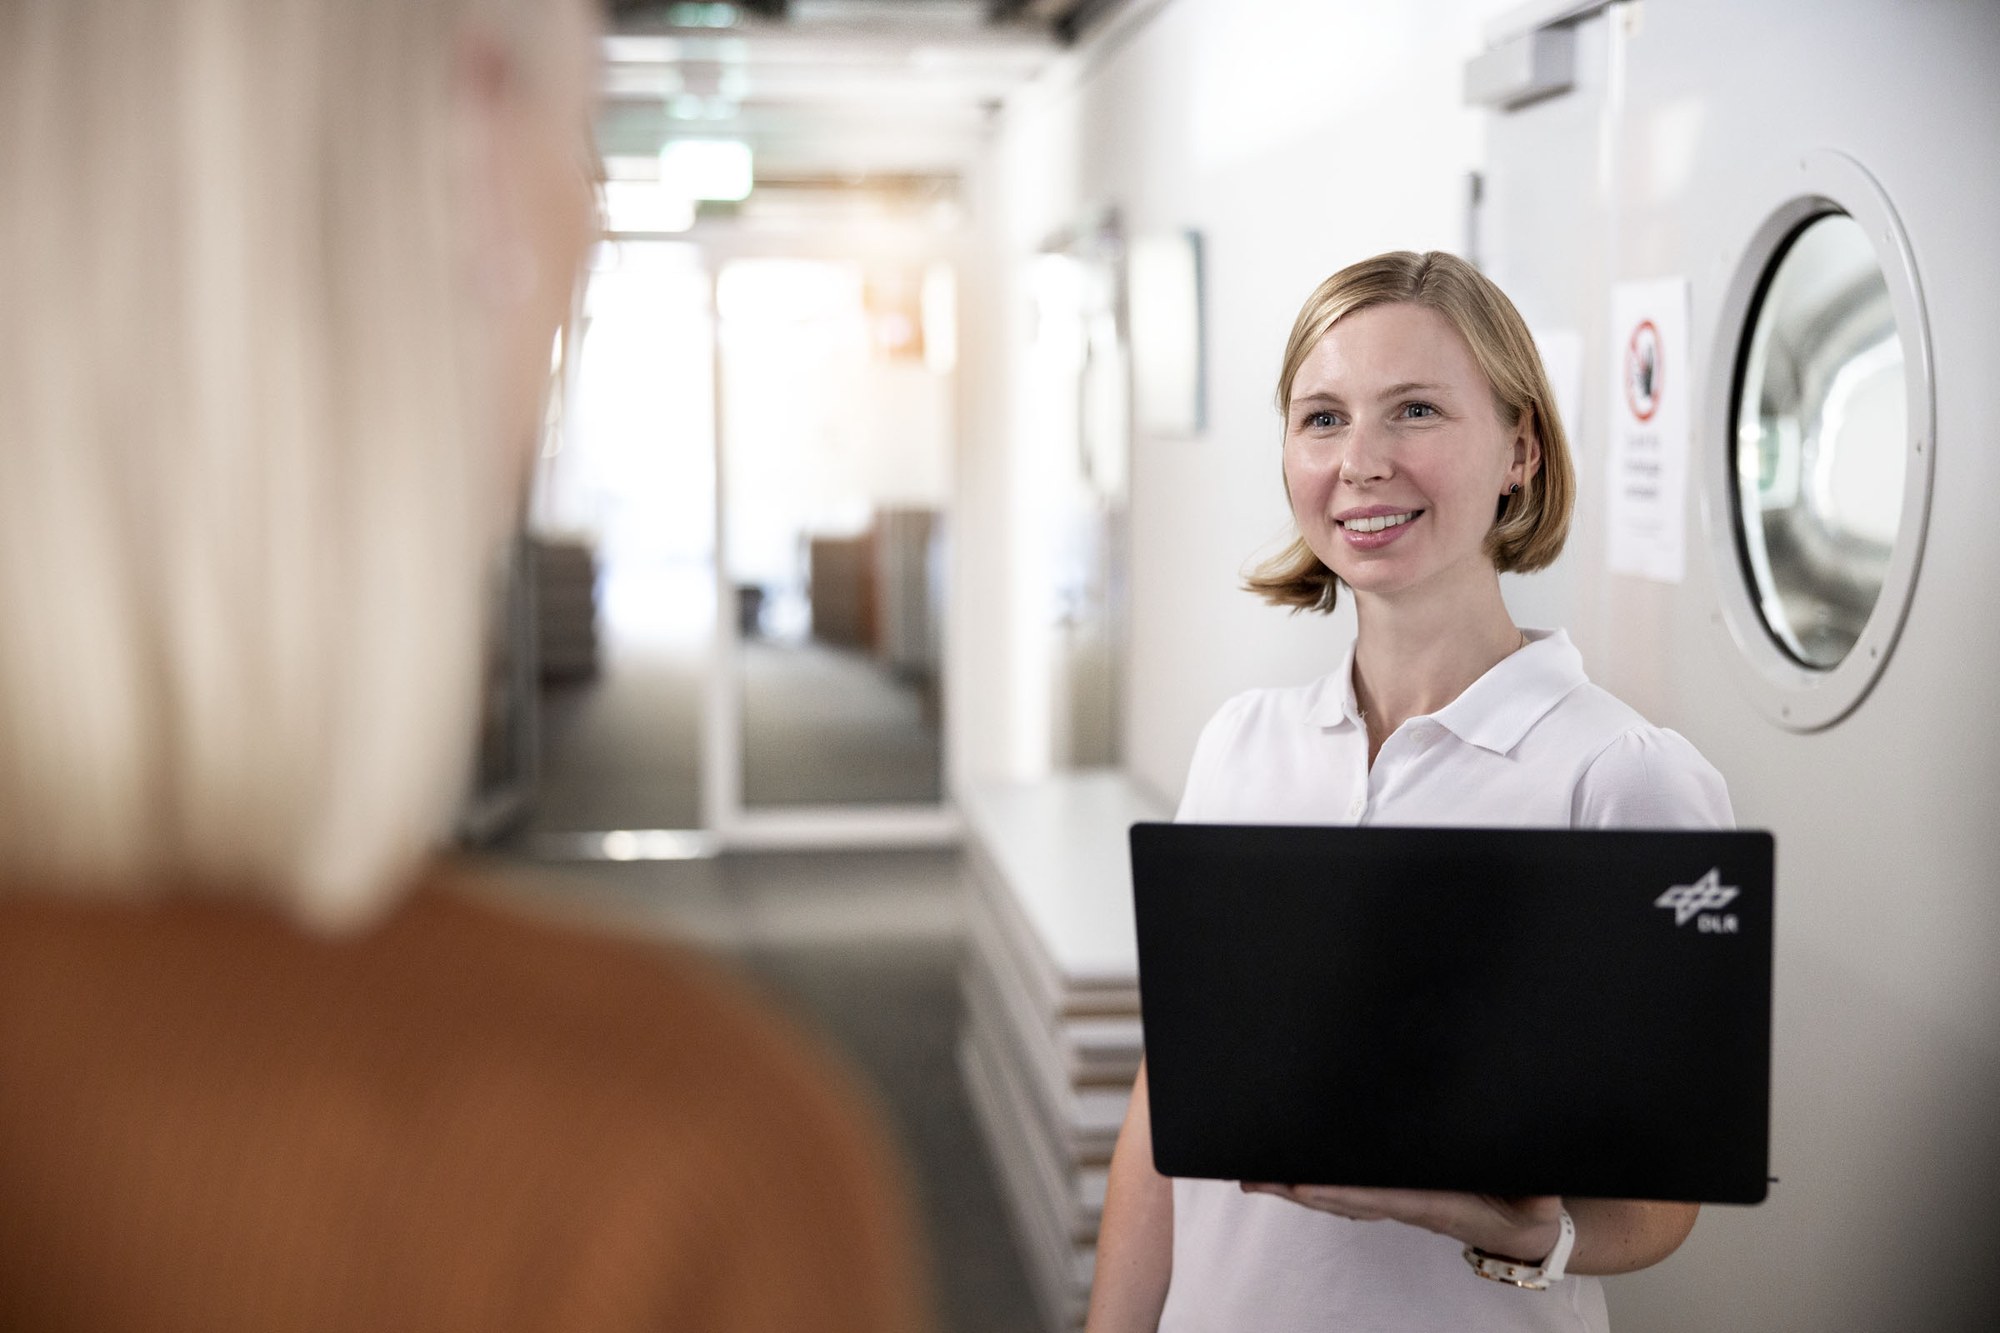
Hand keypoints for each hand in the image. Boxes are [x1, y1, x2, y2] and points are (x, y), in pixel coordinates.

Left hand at [1239, 1183, 1562, 1261]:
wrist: (1531, 1227)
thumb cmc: (1532, 1207)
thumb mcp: (1541, 1200)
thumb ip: (1539, 1194)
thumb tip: (1542, 1191)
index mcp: (1437, 1205)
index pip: (1381, 1197)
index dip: (1342, 1192)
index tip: (1305, 1185)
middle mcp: (1408, 1203)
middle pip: (1344, 1196)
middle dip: (1297, 1187)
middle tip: (1254, 1176)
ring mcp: (1399, 1198)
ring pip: (1339, 1193)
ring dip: (1295, 1185)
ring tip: (1253, 1173)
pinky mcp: (1399, 1189)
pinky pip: (1350, 1186)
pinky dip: (1316, 1179)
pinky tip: (1285, 1173)